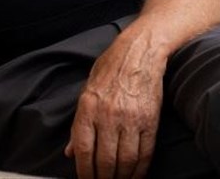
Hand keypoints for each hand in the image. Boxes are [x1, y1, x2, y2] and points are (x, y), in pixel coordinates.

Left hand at [65, 30, 165, 178]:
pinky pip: (144, 154)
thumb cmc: (110, 69)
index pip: (83, 150)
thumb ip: (78, 123)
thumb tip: (69, 151)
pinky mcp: (149, 121)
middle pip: (105, 161)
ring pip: (125, 162)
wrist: (138, 53)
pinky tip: (135, 176)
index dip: (84, 172)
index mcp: (88, 107)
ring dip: (121, 178)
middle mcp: (108, 115)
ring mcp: (130, 119)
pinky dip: (139, 171)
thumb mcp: (86, 90)